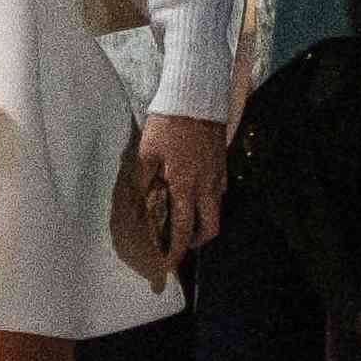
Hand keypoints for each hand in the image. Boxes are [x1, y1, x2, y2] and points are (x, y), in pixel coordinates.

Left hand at [136, 111, 228, 265]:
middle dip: (197, 241)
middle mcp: (207, 186)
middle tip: (180, 242)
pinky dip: (207, 200)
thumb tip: (138, 208)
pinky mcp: (222, 162)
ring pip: (216, 209)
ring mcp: (218, 174)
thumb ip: (142, 183)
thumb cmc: (168, 123)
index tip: (168, 264)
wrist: (197, 95)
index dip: (177, 251)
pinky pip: (218, 191)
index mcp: (186, 187)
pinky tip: (192, 191)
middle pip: (211, 227)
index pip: (185, 230)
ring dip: (203, 220)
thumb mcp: (147, 153)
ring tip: (184, 217)